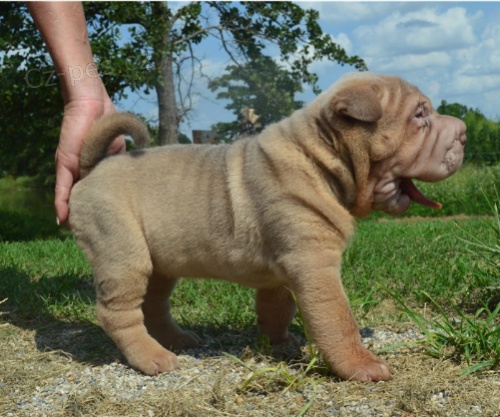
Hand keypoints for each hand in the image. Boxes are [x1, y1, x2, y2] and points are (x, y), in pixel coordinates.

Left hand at [55, 84, 125, 224]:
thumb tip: (130, 182)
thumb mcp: (117, 153)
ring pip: (69, 197)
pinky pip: (62, 188)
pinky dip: (62, 204)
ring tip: (76, 233)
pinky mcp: (65, 163)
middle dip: (84, 215)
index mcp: (92, 169)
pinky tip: (64, 220)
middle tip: (91, 235)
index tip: (104, 224)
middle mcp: (78, 171)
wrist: (93, 103)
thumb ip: (117, 168)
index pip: (94, 192)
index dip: (97, 207)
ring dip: (72, 215)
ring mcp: (70, 167)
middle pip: (80, 198)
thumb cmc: (108, 124)